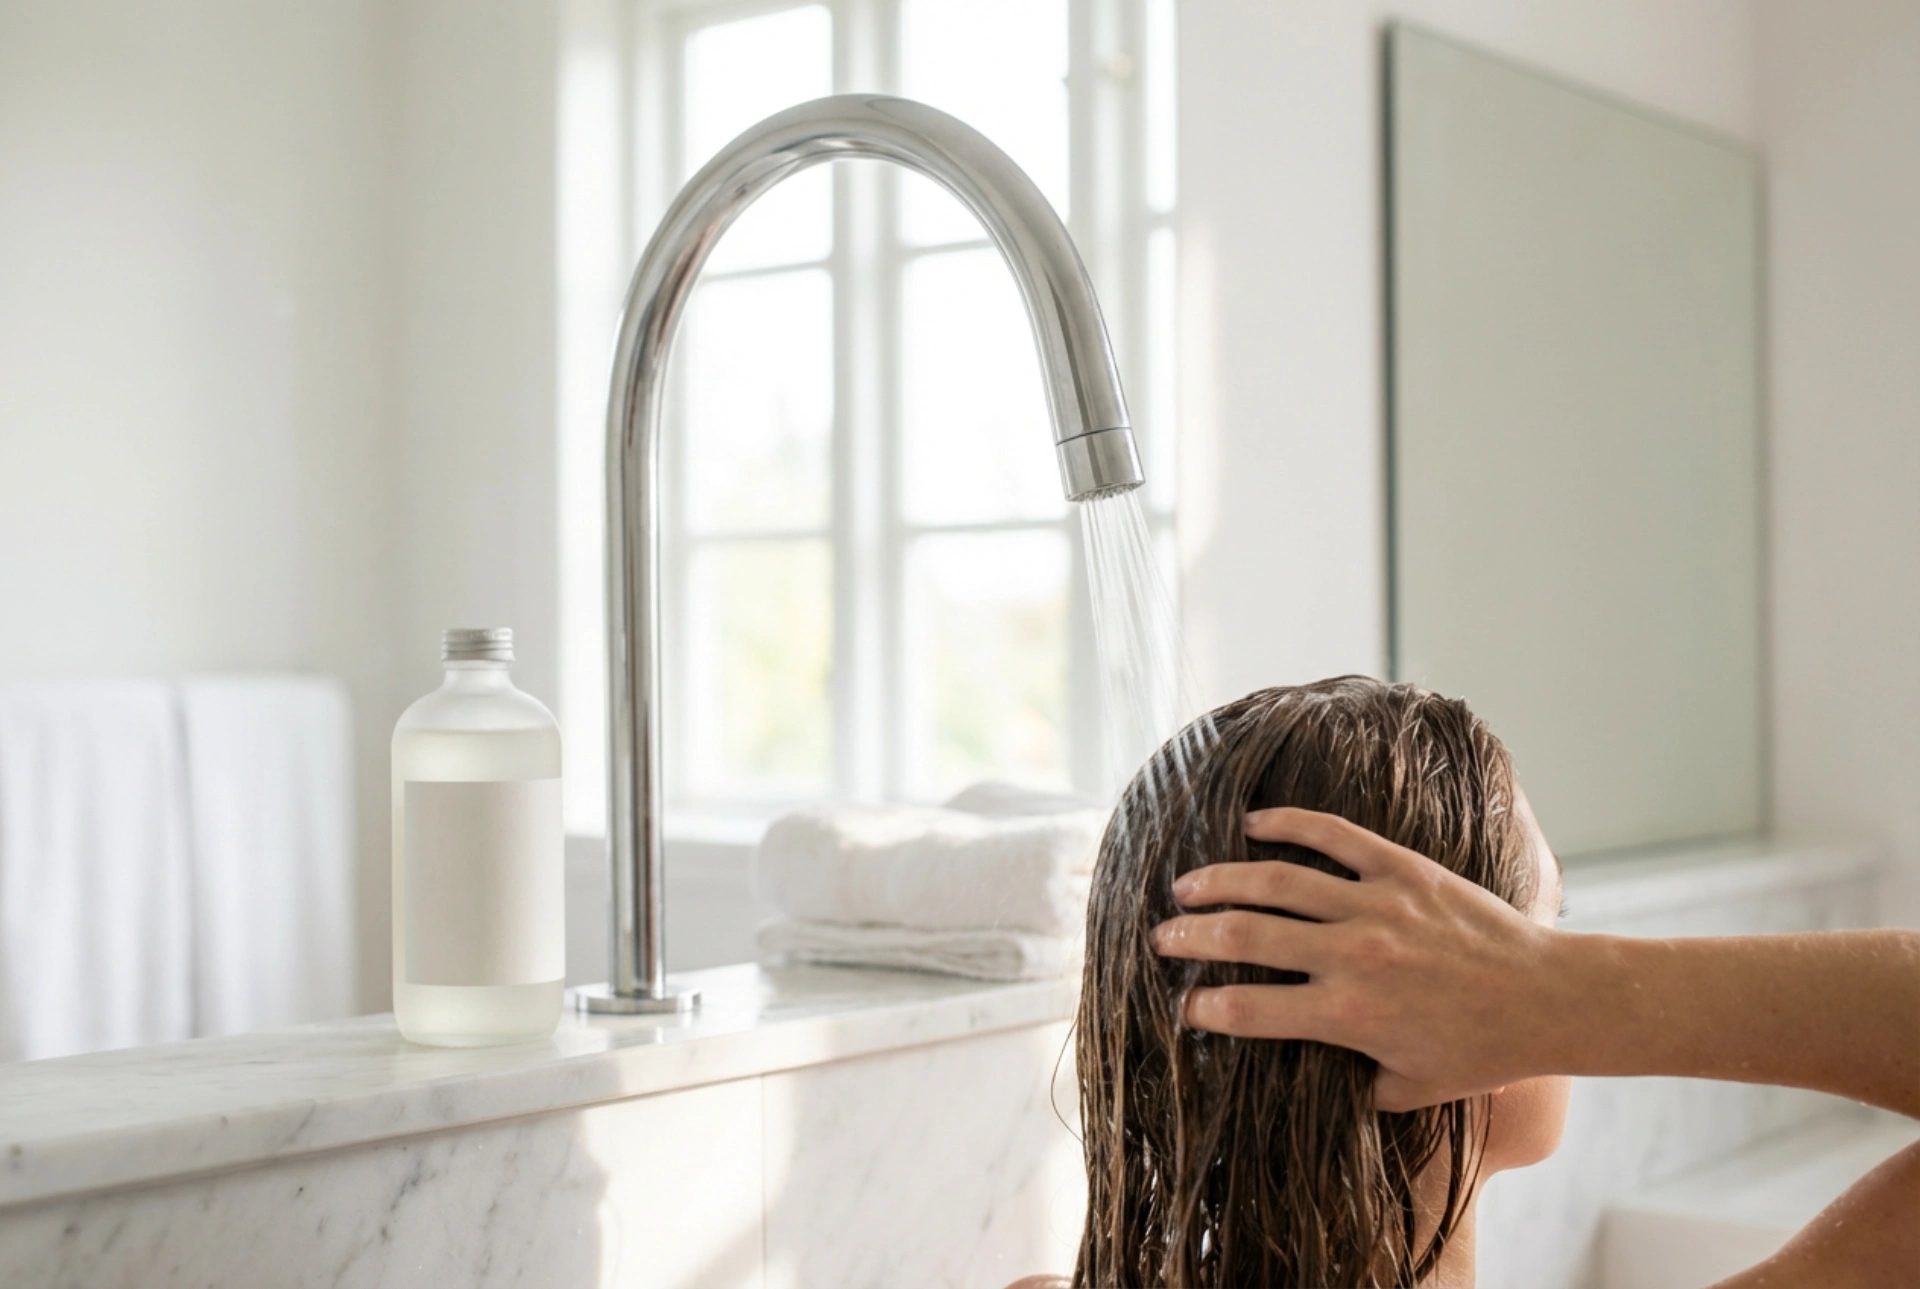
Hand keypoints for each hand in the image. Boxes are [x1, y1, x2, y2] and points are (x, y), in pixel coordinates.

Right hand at [1150, 807, 1571, 1110]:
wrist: (1548, 998)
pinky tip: (1254, 824)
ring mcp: (1375, 906)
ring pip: (1274, 881)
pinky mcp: (1403, 868)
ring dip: (1220, 881)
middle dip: (1190, 937)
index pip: (1247, 1011)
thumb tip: (1307, 1081)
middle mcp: (1351, 956)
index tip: (1179, 1005)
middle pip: (1243, 937)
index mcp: (1347, 1016)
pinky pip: (1333, 836)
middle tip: (1161, 936)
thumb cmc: (1481, 1051)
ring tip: (1186, 885)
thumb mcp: (1409, 1089)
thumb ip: (1352, 1086)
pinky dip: (1288, 824)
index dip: (1201, 1009)